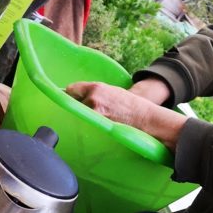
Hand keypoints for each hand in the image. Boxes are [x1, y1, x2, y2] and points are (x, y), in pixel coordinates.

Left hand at [66, 81, 185, 150]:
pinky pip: (85, 124)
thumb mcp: (110, 90)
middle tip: (81, 110)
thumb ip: (94, 92)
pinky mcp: (97, 125)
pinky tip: (95, 125)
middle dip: (75, 106)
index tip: (70, 98)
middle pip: (72, 102)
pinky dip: (87, 124)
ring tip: (94, 118)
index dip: (70, 94)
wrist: (142, 116)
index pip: (71, 89)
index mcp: (96, 88)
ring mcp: (94, 113)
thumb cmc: (128, 103)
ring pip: (78, 114)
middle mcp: (92, 99)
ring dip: (82, 116)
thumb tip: (78, 96)